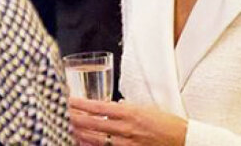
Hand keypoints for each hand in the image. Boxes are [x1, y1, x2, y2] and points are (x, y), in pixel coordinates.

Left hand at [69, 97, 186, 145]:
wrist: (180, 139)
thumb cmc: (165, 122)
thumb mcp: (146, 108)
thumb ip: (127, 107)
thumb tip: (113, 106)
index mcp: (130, 112)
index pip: (99, 106)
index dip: (81, 104)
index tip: (69, 100)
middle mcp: (125, 127)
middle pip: (92, 123)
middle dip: (74, 117)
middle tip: (60, 112)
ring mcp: (125, 142)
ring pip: (95, 138)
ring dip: (79, 132)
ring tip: (66, 126)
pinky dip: (92, 145)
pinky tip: (82, 142)